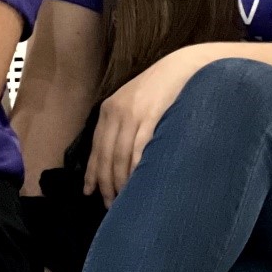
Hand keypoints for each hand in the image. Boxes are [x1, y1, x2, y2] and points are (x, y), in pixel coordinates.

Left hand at [85, 46, 210, 204]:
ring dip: (120, 182)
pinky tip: (138, 183)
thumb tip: (114, 156)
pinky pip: (140, 149)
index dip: (92, 173)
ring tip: (124, 200)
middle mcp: (116, 112)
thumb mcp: (133, 101)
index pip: (96, 148)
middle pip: (106, 156)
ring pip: (121, 157)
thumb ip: (122, 123)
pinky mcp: (152, 116)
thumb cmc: (159, 88)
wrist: (182, 67)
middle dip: (106, 184)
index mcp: (108, 109)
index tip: (89, 193)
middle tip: (110, 205)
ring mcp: (134, 114)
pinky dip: (136, 169)